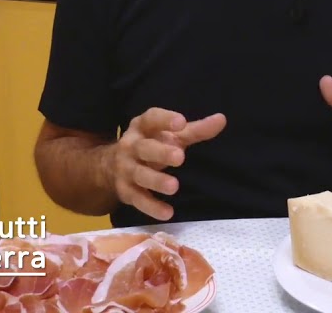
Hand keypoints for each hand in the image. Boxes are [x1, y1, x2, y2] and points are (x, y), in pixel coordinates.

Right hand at [107, 108, 226, 220]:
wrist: (110, 167)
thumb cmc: (151, 145)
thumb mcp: (171, 135)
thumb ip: (196, 130)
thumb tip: (221, 119)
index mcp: (142, 127)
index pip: (152, 119)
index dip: (165, 120)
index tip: (182, 122)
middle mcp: (130, 146)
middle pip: (144, 148)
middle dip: (160, 152)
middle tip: (180, 157)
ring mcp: (126, 169)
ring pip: (140, 174)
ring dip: (156, 181)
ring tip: (174, 187)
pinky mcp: (125, 191)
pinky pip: (138, 199)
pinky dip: (152, 207)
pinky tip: (168, 212)